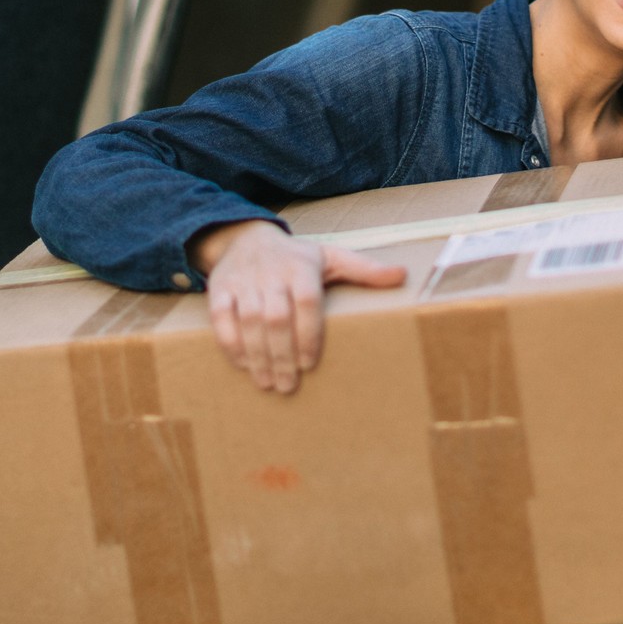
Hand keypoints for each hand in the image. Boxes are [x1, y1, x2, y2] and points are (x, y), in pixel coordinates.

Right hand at [189, 220, 406, 393]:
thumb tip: (403, 275)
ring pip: (248, 320)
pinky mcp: (219, 287)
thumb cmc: (295, 257)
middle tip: (289, 386)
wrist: (244, 237)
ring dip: (257, 355)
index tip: (309, 363)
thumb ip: (364, 269)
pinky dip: (230, 343)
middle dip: (282, 355)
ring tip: (268, 383)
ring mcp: (243, 280)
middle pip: (276, 317)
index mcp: (301, 266)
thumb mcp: (330, 257)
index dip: (308, 333)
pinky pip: (221, 317)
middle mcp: (270, 272)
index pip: (306, 300)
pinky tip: (243, 365)